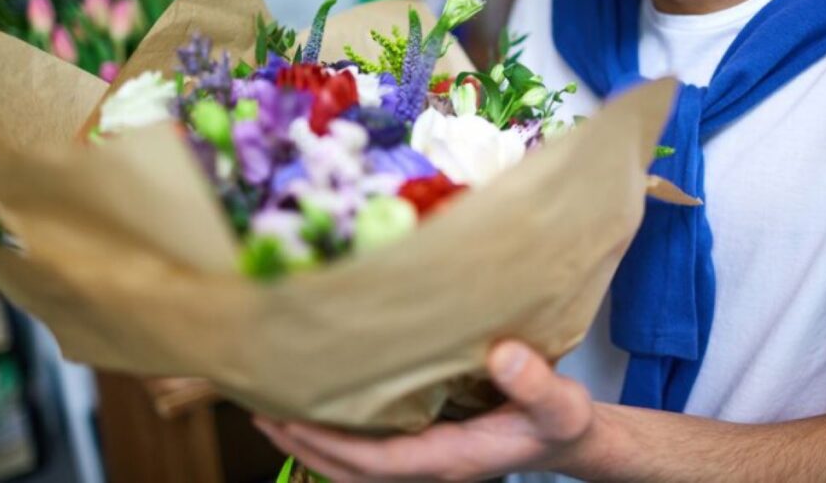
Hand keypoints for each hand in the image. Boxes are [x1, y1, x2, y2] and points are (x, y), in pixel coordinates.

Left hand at [254, 341, 596, 481]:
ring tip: (273, 411)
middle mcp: (428, 469)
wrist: (565, 438)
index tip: (289, 417)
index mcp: (450, 461)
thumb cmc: (560, 423)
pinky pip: (366, 453)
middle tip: (259, 411)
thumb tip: (500, 354)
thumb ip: (536, 382)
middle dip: (301, 446)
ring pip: (352, 467)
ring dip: (310, 444)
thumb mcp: (562, 404)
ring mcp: (424, 462)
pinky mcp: (424, 448)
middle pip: (348, 472)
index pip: (373, 462)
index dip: (327, 443)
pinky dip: (334, 438)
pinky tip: (318, 410)